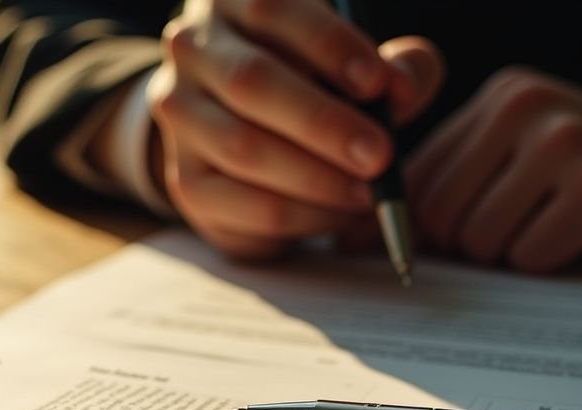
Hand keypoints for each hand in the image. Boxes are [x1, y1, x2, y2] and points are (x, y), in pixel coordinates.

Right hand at [145, 0, 442, 258]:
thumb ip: (393, 67)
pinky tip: (337, 213)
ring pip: (242, 148)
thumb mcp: (357, 64)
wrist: (247, 134)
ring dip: (315, 178)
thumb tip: (400, 88)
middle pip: (250, 82)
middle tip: (380, 156)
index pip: (272, 11)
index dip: (328, 46)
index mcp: (234, 3)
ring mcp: (181, 117)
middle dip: (323, 124)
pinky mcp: (185, 181)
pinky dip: (301, 215)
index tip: (378, 84)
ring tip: (367, 193)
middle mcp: (193, 52)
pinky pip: (241, 204)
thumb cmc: (315, 84)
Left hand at [406, 67, 581, 271]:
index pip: (416, 180)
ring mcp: (563, 143)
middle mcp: (526, 109)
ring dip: (509, 256)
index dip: (419, 227)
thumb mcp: (518, 155)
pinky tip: (578, 236)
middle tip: (514, 234)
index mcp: (499, 98)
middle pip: (440, 215)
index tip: (438, 245)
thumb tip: (358, 237)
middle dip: (466, 246)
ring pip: (480, 240)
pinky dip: (548, 263)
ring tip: (548, 228)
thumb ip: (449, 182)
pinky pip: (529, 256)